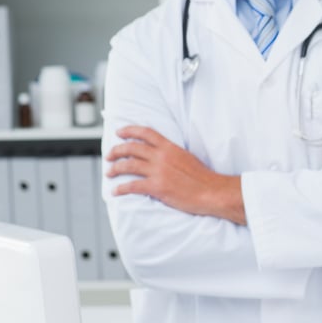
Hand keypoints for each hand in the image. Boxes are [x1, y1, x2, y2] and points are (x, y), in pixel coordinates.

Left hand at [106, 125, 244, 223]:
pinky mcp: (157, 187)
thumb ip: (172, 154)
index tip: (119, 132)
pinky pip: (132, 186)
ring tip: (109, 173)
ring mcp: (158, 172)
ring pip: (128, 165)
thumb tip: (160, 156)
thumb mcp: (187, 157)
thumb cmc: (203, 177)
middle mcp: (162, 157)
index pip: (146, 133)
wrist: (212, 191)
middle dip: (116, 151)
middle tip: (109, 156)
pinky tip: (115, 191)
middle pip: (132, 148)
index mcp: (170, 147)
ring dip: (115, 169)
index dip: (130, 130)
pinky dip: (121, 188)